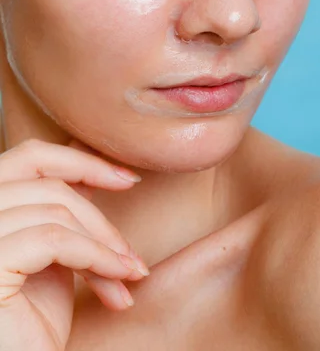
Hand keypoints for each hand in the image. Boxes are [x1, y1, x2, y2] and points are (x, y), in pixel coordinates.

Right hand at [0, 138, 147, 350]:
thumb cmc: (31, 323)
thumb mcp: (52, 254)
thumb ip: (60, 211)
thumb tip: (89, 170)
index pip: (29, 156)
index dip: (80, 161)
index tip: (126, 178)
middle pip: (45, 179)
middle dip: (98, 210)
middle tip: (132, 243)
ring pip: (57, 210)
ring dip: (104, 244)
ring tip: (129, 275)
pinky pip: (56, 240)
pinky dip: (98, 258)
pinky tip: (118, 283)